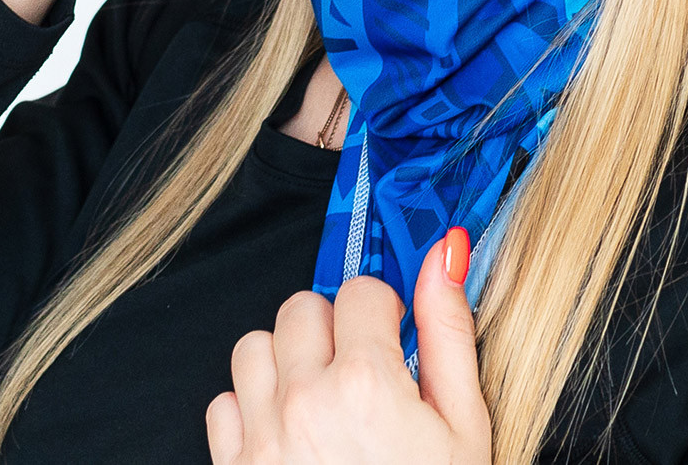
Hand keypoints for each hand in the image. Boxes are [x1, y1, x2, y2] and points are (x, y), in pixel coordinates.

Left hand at [206, 230, 490, 464]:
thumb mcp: (464, 428)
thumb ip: (449, 332)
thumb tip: (443, 249)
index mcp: (366, 384)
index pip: (360, 290)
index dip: (383, 314)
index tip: (394, 343)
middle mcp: (303, 401)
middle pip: (302, 307)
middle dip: (334, 331)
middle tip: (362, 376)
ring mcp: (262, 438)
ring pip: (255, 346)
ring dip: (287, 363)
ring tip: (323, 403)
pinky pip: (222, 404)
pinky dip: (251, 412)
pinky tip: (290, 437)